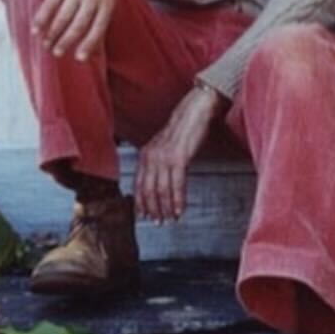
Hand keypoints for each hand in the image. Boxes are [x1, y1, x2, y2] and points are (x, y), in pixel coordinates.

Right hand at [32, 0, 114, 60]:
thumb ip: (99, 18)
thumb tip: (93, 49)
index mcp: (108, 2)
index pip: (99, 28)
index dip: (88, 44)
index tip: (79, 58)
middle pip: (79, 25)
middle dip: (66, 41)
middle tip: (57, 53)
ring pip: (63, 17)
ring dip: (53, 33)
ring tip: (45, 43)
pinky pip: (50, 4)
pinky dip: (42, 19)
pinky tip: (36, 29)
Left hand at [134, 86, 224, 222]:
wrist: (195, 111)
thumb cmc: (183, 128)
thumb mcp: (164, 145)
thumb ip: (159, 161)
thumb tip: (160, 180)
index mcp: (145, 154)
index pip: (139, 185)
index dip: (141, 202)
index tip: (144, 215)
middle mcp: (151, 157)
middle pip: (148, 191)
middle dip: (153, 209)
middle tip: (158, 222)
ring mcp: (164, 158)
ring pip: (161, 191)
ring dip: (166, 208)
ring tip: (171, 219)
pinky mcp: (179, 158)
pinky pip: (177, 185)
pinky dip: (178, 200)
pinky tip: (180, 209)